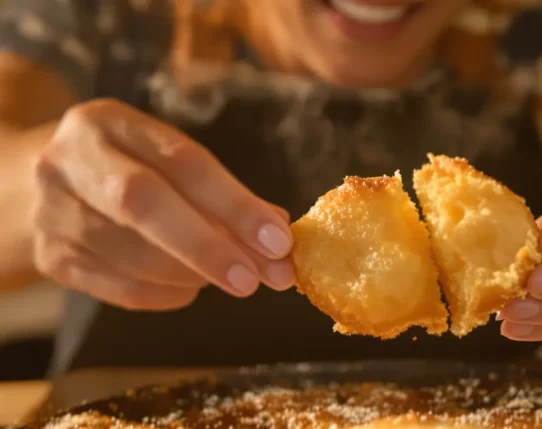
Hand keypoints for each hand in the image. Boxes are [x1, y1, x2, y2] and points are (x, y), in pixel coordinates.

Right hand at [31, 99, 294, 309]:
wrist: (52, 184)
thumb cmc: (132, 170)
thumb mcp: (170, 163)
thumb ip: (225, 196)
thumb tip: (278, 234)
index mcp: (110, 122)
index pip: (182, 161)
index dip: (235, 204)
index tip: (279, 241)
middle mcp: (69, 159)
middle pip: (142, 202)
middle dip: (208, 246)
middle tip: (255, 279)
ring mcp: (50, 209)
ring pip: (128, 251)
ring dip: (190, 273)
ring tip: (229, 279)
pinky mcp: (48, 256)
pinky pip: (116, 287)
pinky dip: (164, 294)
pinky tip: (190, 289)